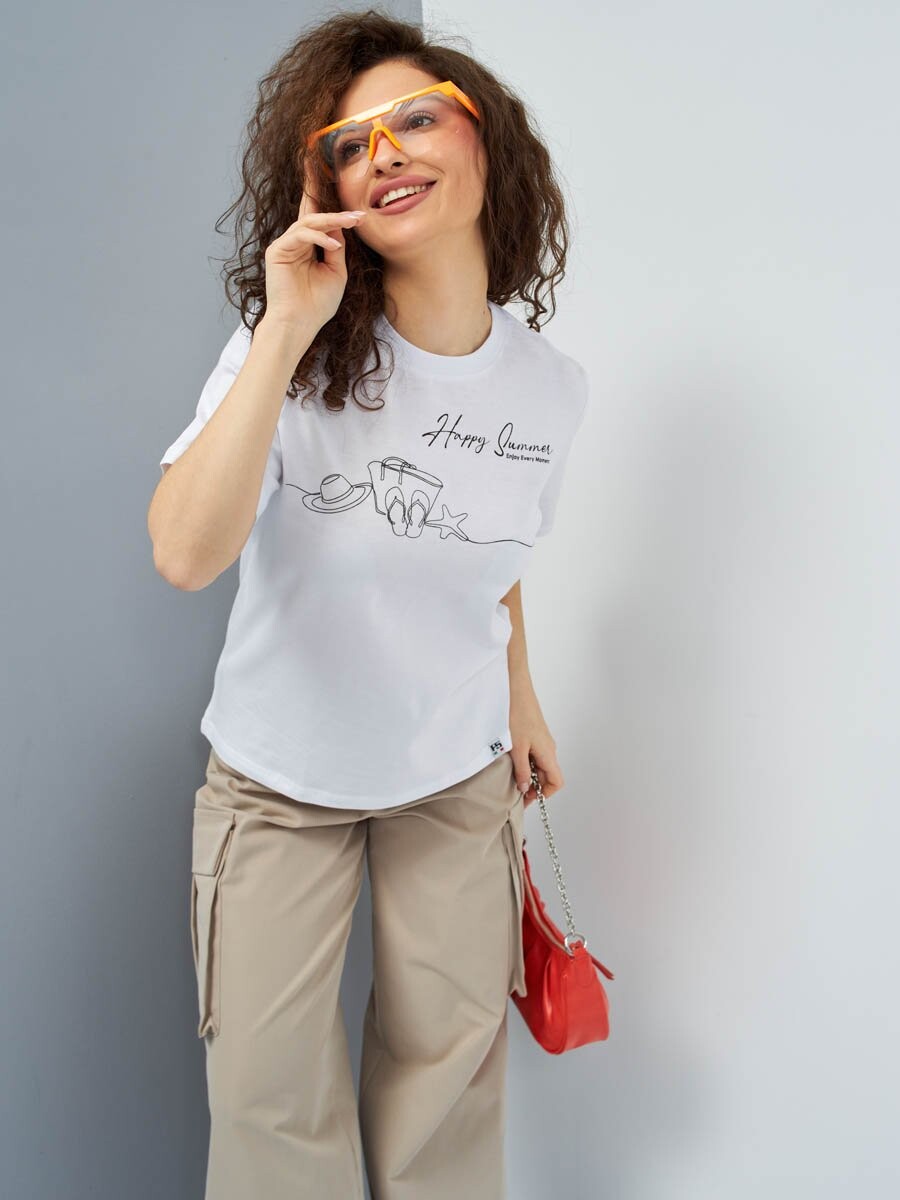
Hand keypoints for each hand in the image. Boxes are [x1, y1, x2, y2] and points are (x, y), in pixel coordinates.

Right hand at [262, 158, 365, 332]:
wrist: (300, 325)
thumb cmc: (317, 304)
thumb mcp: (336, 272)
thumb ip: (337, 248)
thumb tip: (340, 225)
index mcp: (308, 246)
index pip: (316, 216)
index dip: (323, 196)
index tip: (335, 178)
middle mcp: (295, 242)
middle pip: (311, 211)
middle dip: (327, 199)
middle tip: (353, 202)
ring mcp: (284, 245)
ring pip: (309, 222)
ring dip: (333, 220)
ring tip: (354, 221)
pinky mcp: (277, 251)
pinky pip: (300, 235)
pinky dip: (318, 237)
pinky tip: (333, 244)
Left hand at [508, 697, 563, 808]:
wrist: (515, 690)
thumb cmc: (517, 715)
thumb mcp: (516, 748)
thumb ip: (521, 770)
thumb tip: (525, 788)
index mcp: (548, 753)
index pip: (556, 782)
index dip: (544, 794)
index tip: (527, 798)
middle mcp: (549, 748)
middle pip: (547, 775)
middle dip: (534, 786)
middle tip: (514, 792)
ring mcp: (542, 741)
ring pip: (540, 765)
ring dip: (528, 774)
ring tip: (510, 777)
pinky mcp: (534, 734)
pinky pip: (534, 755)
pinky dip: (525, 763)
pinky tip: (510, 761)